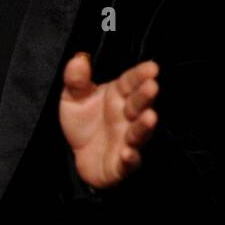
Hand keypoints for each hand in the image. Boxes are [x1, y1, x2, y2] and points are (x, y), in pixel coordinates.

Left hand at [59, 52, 158, 189]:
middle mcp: (127, 117)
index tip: (151, 67)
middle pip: (138, 105)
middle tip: (152, 87)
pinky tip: (128, 153)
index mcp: (118, 96)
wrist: (77, 155)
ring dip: (144, 126)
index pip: (131, 82)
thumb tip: (78, 59)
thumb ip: (76, 79)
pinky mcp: (122, 165)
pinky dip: (130, 159)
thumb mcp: (73, 97)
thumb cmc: (83, 122)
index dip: (140, 75)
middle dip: (145, 96)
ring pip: (139, 133)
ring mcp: (127, 140)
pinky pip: (128, 163)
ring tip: (150, 117)